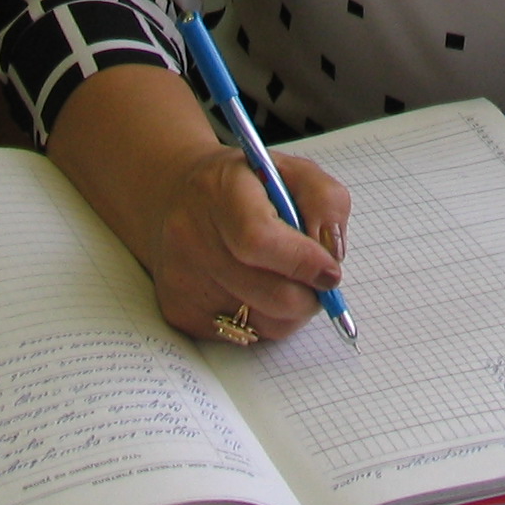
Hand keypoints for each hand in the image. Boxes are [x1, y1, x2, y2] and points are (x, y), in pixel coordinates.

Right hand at [45, 63, 352, 343]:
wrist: (171, 195)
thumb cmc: (243, 181)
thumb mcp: (288, 167)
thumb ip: (325, 200)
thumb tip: (334, 252)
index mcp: (219, 194)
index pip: (263, 241)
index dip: (305, 260)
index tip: (330, 268)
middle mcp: (191, 239)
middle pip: (269, 293)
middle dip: (308, 293)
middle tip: (318, 280)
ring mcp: (179, 279)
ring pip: (260, 323)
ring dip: (289, 310)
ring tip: (286, 281)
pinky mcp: (177, 311)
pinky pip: (239, 336)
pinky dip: (260, 321)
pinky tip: (253, 290)